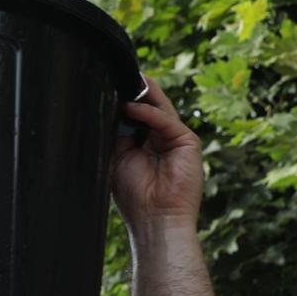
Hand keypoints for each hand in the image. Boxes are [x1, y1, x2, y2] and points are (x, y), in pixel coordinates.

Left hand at [112, 77, 204, 234]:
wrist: (154, 220)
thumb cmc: (135, 197)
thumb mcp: (119, 160)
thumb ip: (118, 136)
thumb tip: (111, 110)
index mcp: (147, 145)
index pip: (138, 116)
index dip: (125, 102)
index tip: (108, 87)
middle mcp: (163, 140)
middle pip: (150, 108)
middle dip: (136, 92)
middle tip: (117, 75)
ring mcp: (177, 140)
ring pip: (160, 109)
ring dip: (143, 94)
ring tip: (126, 81)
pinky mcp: (188, 142)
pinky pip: (166, 121)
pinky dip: (149, 113)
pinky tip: (132, 107)